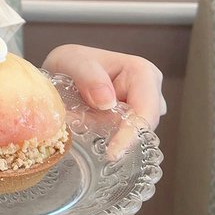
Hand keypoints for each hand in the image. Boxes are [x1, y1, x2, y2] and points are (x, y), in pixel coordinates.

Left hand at [42, 44, 166, 129]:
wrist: (65, 68)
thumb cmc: (72, 61)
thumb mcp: (71, 60)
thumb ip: (88, 75)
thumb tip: (107, 101)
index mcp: (143, 73)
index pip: (146, 110)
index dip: (132, 133)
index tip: (112, 153)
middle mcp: (150, 92)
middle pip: (142, 127)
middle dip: (116, 133)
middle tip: (84, 129)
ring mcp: (143, 109)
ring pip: (132, 134)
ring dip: (106, 133)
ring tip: (81, 119)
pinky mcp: (132, 122)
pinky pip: (121, 136)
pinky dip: (104, 135)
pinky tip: (87, 126)